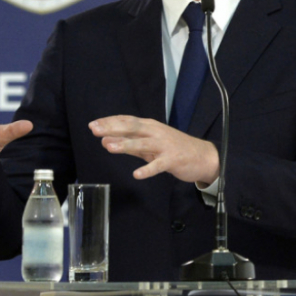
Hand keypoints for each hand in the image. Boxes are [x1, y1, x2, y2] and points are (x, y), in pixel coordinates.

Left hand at [89, 115, 218, 184]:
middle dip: (112, 128)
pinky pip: (158, 165)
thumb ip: (128, 143)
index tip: (93, 125)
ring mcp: (164, 145)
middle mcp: (155, 132)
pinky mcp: (172, 160)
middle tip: (95, 130)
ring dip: (125, 144)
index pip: (126, 121)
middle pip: (131, 127)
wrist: (202, 156)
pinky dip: (148, 169)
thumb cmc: (173, 149)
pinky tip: (137, 174)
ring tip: (109, 147)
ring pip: (142, 144)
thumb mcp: (149, 144)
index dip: (109, 122)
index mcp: (149, 126)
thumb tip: (105, 140)